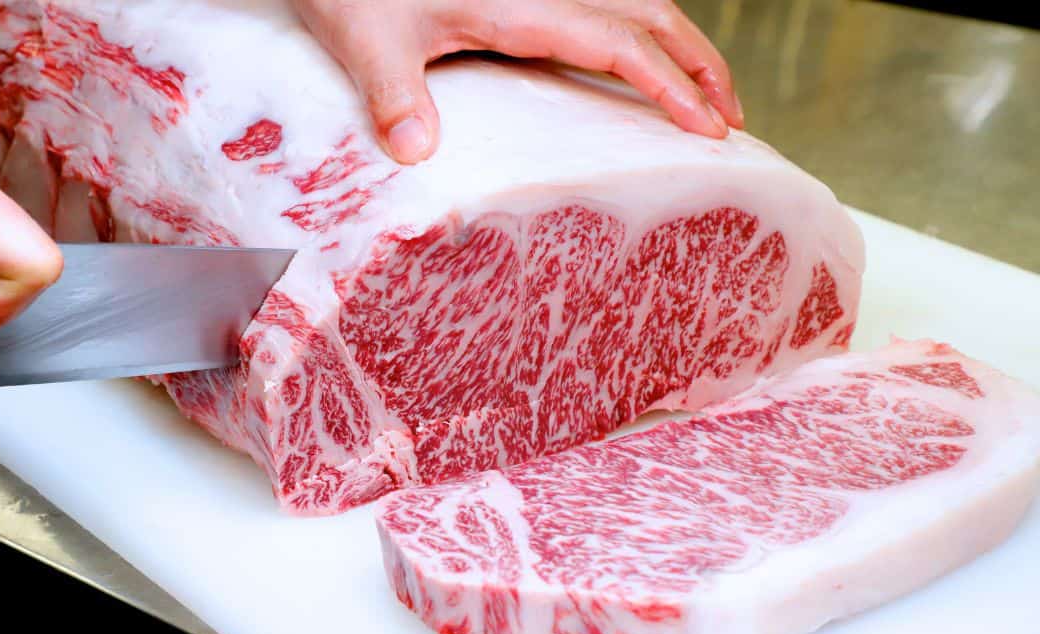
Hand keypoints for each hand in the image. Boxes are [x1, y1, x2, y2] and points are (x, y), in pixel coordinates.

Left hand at [292, 0, 742, 163]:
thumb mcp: (368, 39)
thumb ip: (395, 95)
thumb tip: (416, 152)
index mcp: (522, 3)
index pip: (622, 44)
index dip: (673, 84)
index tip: (711, 126)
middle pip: (651, 13)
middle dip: (701, 63)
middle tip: (731, 116)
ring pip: (634, 3)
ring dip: (678, 44)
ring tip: (704, 94)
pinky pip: (603, 8)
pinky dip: (640, 35)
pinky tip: (635, 67)